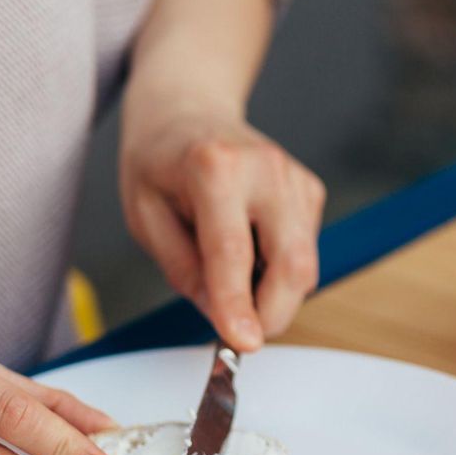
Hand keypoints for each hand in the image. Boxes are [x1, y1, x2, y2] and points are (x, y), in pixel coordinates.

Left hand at [120, 104, 325, 350]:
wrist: (188, 109)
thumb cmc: (159, 162)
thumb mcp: (145, 217)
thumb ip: (183, 269)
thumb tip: (221, 316)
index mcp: (214, 168)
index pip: (232, 252)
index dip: (238, 306)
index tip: (242, 344)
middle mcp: (265, 169)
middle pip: (291, 264)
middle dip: (270, 315)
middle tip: (238, 335)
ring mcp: (295, 179)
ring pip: (304, 266)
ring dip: (272, 294)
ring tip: (229, 273)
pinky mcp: (310, 192)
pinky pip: (303, 253)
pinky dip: (278, 271)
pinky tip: (248, 249)